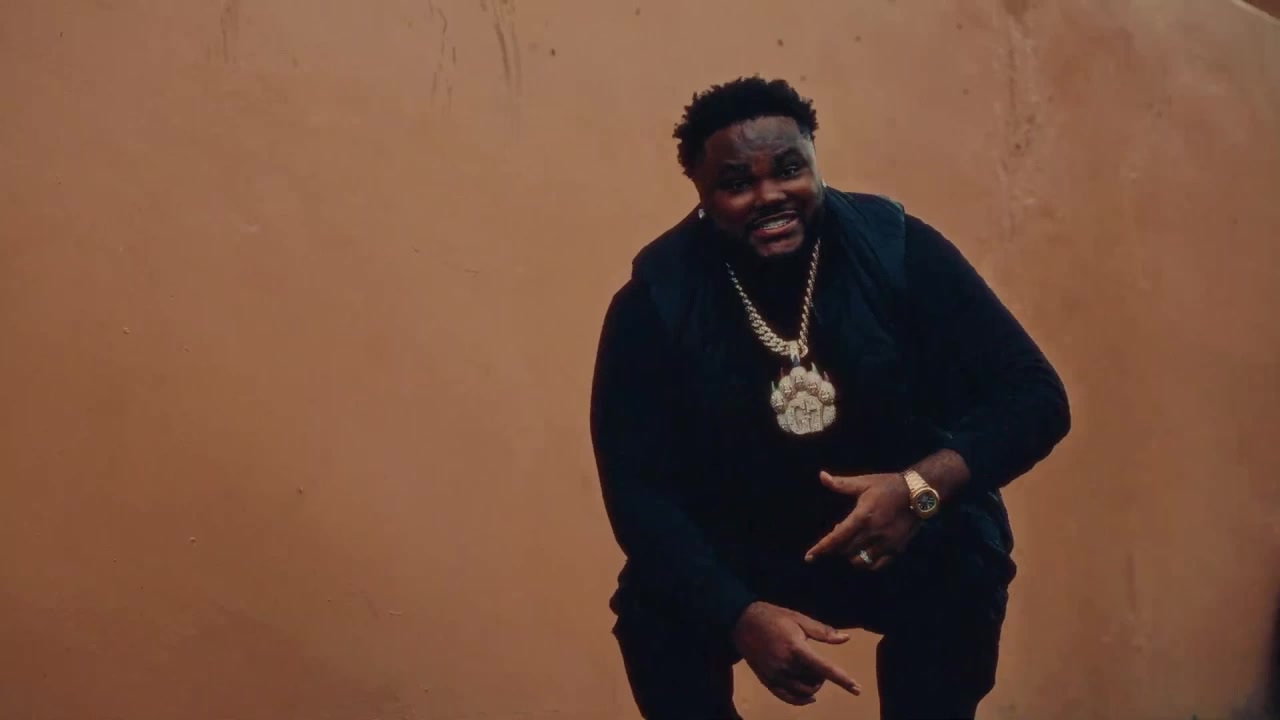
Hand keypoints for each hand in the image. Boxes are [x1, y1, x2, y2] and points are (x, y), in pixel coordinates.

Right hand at [730, 601, 861, 705]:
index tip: (857, 689)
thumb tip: (846, 638)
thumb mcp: (799, 618)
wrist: (742, 621)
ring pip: (803, 691)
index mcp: (796, 648)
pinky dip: (800, 700)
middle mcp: (785, 665)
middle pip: (814, 682)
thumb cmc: (773, 617)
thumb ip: (823, 632)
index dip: (843, 679)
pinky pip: (787, 697)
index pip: (824, 669)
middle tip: (818, 665)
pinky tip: (809, 697)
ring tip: (811, 674)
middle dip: (823, 677)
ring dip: (813, 686)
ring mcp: (775, 675)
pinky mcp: (767, 680)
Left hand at [805, 471, 920, 569]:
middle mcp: (873, 533)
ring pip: (860, 561)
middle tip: (839, 533)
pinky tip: (865, 553)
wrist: (918, 493)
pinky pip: (877, 565)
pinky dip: (868, 562)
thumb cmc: (888, 486)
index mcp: (862, 516)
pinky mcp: (897, 549)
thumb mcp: (864, 482)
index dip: (821, 549)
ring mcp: (886, 543)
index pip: (836, 538)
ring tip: (852, 544)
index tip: (809, 557)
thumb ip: (841, 483)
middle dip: (837, 547)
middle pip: (846, 551)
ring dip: (851, 556)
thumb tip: (821, 476)